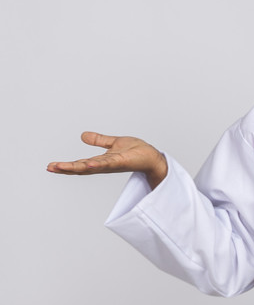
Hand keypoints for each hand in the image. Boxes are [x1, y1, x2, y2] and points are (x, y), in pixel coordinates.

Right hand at [47, 132, 166, 189]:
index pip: (80, 164)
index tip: (51, 166)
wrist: (152, 157)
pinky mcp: (120, 162)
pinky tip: (88, 165)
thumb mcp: (113, 143)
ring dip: (76, 168)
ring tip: (61, 168)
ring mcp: (111, 165)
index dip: (66, 165)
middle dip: (65, 169)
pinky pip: (106, 163)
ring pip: (90, 167)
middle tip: (50, 168)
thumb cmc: (136, 152)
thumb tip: (82, 136)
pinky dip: (97, 165)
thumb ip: (99, 140)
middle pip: (81, 168)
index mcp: (100, 161)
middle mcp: (104, 165)